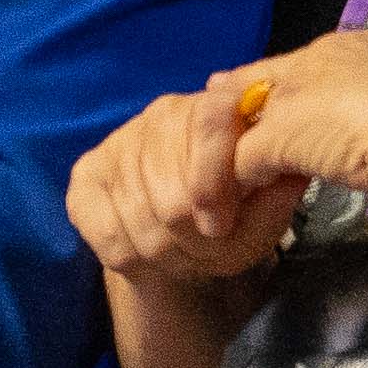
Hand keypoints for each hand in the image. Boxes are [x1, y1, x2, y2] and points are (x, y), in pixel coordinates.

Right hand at [68, 81, 300, 289]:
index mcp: (214, 108)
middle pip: (173, 193)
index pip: (211, 121)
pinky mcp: (85, 178)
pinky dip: (133, 259)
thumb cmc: (231, 218)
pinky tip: (149, 256)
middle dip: (196, 241)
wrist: (182, 240)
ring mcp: (119, 144)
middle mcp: (161, 116)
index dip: (214, 183)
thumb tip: (282, 174)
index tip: (222, 224)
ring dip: (168, 255)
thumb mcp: (265, 212)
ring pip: (141, 220)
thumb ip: (275, 196)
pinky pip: (107, 232)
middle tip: (209, 252)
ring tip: (185, 257)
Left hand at [217, 28, 367, 207]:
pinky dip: (228, 189)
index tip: (266, 107)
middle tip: (208, 144)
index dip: (285, 90)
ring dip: (223, 164)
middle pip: (259, 82)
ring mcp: (297, 96)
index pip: (307, 66)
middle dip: (236, 115)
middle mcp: (322, 59)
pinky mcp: (280, 135)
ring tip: (219, 201)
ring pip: (236, 124)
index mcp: (365, 49)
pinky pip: (238, 163)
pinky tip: (229, 214)